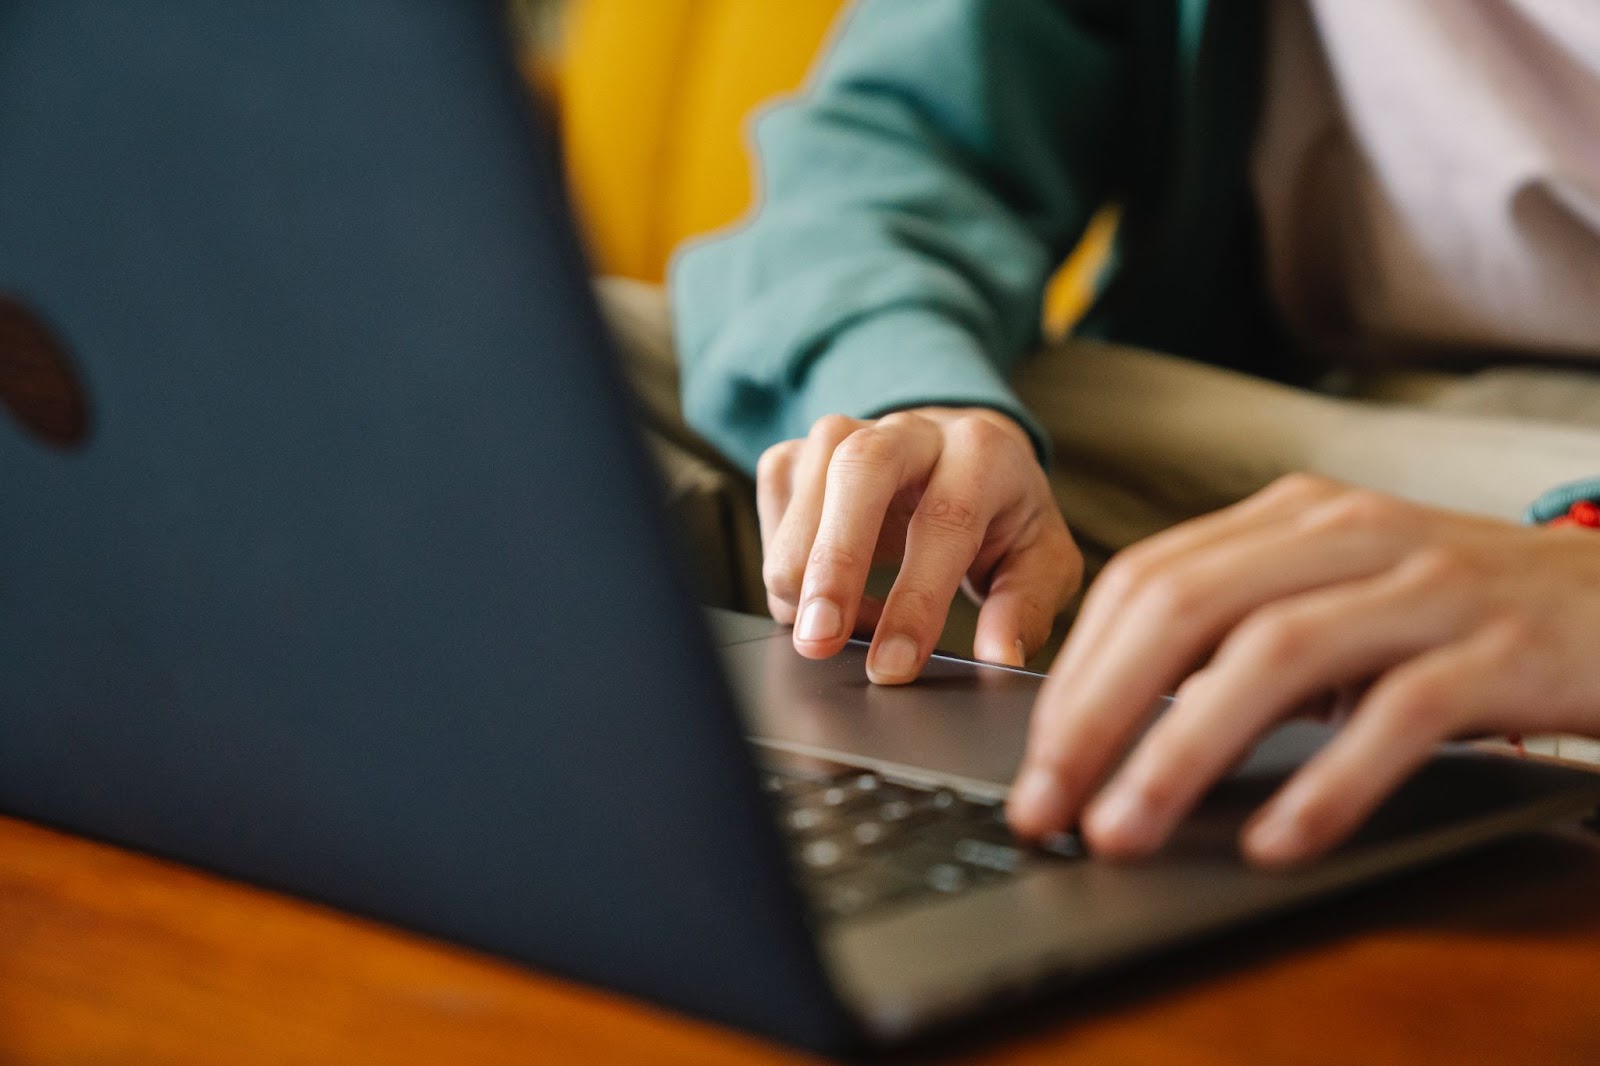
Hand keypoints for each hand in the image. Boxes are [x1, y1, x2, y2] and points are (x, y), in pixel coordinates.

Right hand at [757, 408, 1080, 681]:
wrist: (963, 457)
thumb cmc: (1002, 517)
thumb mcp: (1039, 562)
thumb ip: (1022, 608)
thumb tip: (998, 658)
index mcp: (983, 453)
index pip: (946, 520)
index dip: (916, 599)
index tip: (894, 666)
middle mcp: (912, 431)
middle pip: (860, 470)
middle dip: (833, 562)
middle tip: (819, 640)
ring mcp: (849, 431)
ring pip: (805, 480)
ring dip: (799, 567)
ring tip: (828, 632)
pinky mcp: (803, 450)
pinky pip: (775, 495)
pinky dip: (784, 556)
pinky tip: (820, 595)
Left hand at [1006, 473, 1599, 867]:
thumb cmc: (1465, 613)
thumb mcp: (1341, 601)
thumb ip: (1243, 639)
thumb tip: (1119, 730)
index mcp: (1294, 515)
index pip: (1148, 581)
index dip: (1076, 674)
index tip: (1034, 761)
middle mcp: (1350, 532)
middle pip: (1185, 608)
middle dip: (1097, 714)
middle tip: (1048, 805)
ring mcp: (1430, 585)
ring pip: (1272, 655)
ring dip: (1182, 753)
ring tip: (1125, 830)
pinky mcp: (1505, 649)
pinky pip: (1398, 715)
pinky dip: (1327, 783)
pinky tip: (1277, 841)